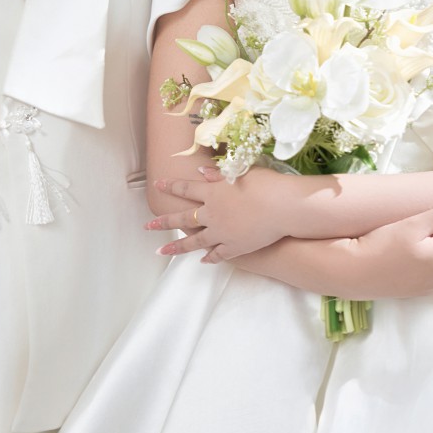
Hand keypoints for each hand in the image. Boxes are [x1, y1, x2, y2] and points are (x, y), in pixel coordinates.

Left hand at [146, 165, 289, 262]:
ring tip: (162, 251)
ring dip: (177, 247)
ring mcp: (221, 233)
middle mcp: (212, 214)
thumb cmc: (267, 185)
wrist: (284, 208)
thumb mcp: (242, 173)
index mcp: (213, 192)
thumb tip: (202, 171)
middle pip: (183, 219)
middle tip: (148, 226)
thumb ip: (219, 174)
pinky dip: (209, 257)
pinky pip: (217, 254)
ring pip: (195, 242)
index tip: (157, 185)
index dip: (170, 186)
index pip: (186, 188)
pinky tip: (203, 260)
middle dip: (164, 222)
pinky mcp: (235, 247)